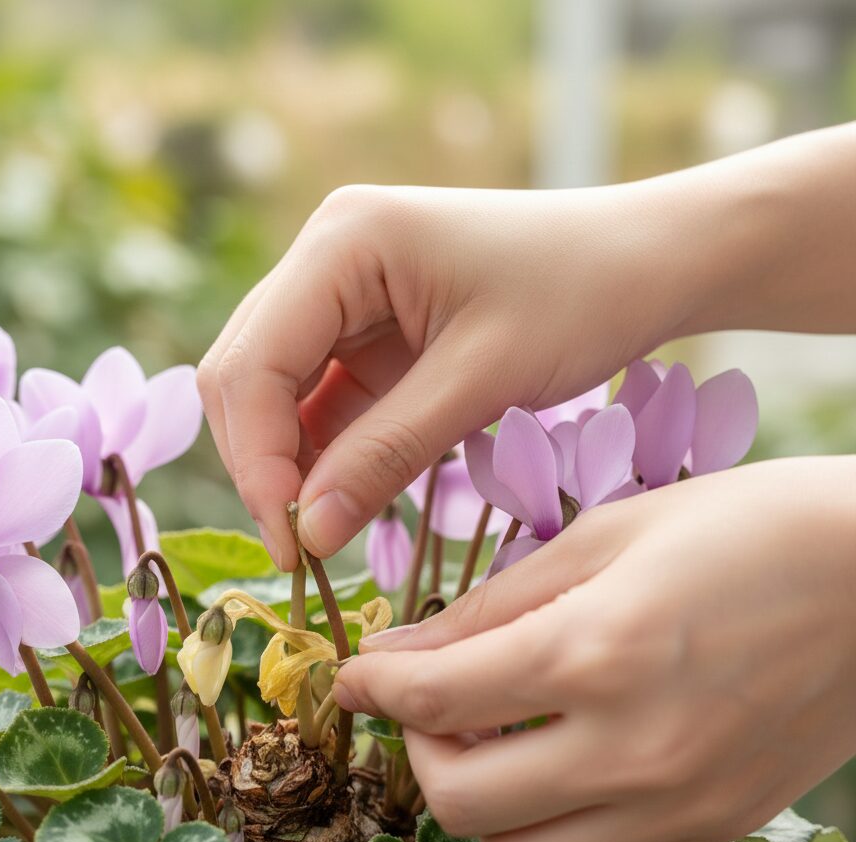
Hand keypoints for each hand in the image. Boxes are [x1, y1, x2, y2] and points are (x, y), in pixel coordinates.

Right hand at [198, 183, 683, 566]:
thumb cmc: (582, 296)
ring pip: (272, 392)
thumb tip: (306, 534)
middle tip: (299, 549)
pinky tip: (339, 499)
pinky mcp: (365, 329)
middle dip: (263, 464)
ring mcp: (341, 291)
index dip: (257, 460)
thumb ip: (385, 456)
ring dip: (286, 463)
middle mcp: (325, 255)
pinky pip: (318, 398)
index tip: (290, 544)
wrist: (648, 259)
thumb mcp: (482, 381)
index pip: (253, 363)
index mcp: (344, 240)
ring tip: (317, 535)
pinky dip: (320, 453)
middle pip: (246, 374)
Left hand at [333, 457, 855, 841]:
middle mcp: (633, 749)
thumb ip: (491, 605)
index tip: (352, 677)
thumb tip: (400, 652)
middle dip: (419, 754)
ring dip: (479, 806)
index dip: (372, 690)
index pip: (436, 700)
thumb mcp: (603, 537)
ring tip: (491, 739)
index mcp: (596, 653)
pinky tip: (559, 755)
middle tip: (427, 705)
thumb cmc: (739, 528)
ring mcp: (678, 804)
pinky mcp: (713, 827)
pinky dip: (549, 821)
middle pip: (462, 807)